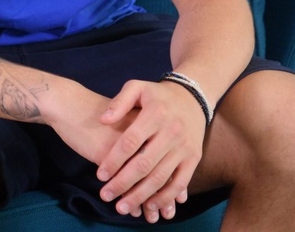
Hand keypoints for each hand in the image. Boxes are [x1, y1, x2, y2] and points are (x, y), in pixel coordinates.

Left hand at [94, 80, 205, 221]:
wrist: (192, 97)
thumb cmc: (157, 95)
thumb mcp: (137, 87)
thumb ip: (119, 102)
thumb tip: (103, 119)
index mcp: (155, 113)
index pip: (130, 142)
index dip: (113, 160)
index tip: (100, 175)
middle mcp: (172, 132)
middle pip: (144, 164)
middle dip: (123, 183)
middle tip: (106, 196)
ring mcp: (184, 147)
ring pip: (161, 177)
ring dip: (141, 195)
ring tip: (123, 206)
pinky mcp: (194, 158)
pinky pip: (180, 183)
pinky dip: (165, 197)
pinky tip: (149, 206)